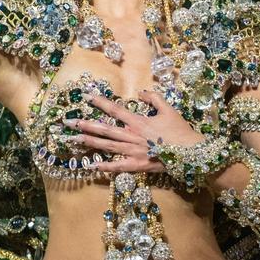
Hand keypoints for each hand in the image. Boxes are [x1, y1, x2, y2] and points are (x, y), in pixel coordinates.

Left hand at [63, 90, 205, 173]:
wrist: (191, 153)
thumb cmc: (180, 130)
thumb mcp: (168, 109)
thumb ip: (153, 98)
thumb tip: (141, 92)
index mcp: (138, 121)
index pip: (114, 110)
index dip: (100, 102)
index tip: (86, 96)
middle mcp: (131, 136)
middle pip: (104, 129)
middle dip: (85, 124)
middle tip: (68, 122)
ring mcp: (132, 151)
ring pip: (106, 146)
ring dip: (90, 142)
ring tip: (74, 139)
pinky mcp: (137, 165)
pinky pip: (118, 166)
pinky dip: (105, 167)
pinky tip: (92, 166)